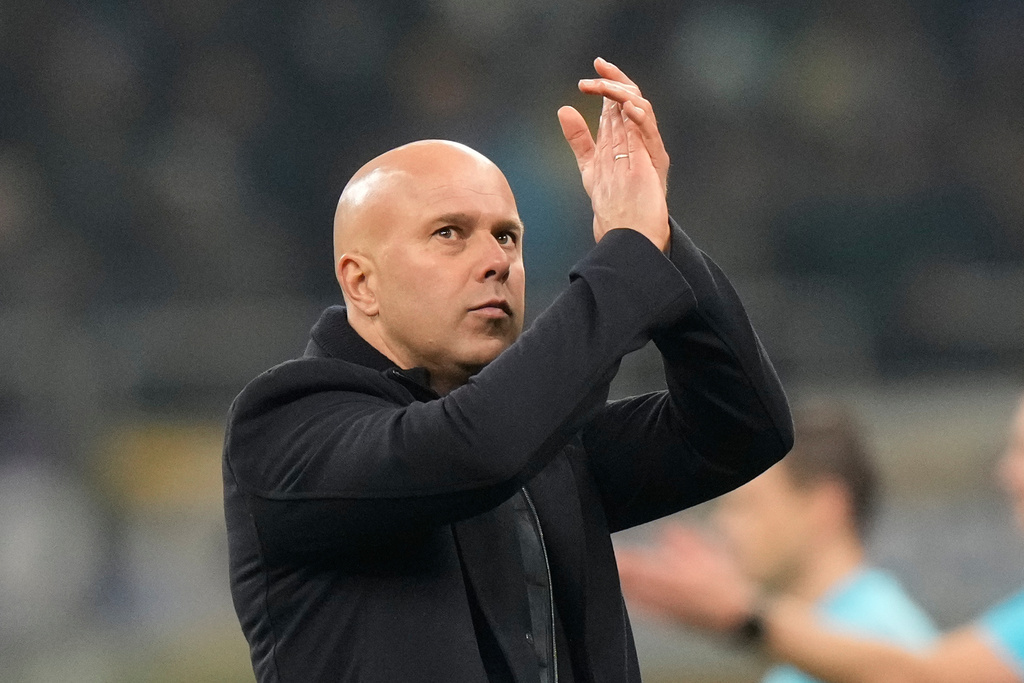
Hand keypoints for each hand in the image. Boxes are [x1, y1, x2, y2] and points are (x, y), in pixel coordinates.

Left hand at [558, 57, 669, 251]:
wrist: (631, 234)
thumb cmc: (615, 204)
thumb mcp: (590, 166)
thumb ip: (580, 139)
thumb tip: (564, 109)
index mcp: (627, 139)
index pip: (619, 102)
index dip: (607, 83)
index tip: (594, 69)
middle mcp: (639, 140)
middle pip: (630, 99)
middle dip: (614, 81)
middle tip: (598, 67)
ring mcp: (647, 149)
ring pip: (640, 108)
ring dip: (622, 93)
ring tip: (604, 86)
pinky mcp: (651, 160)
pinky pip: (647, 131)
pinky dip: (638, 116)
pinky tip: (625, 107)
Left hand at [615, 524, 756, 633]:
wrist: (739, 618)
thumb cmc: (727, 585)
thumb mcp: (712, 559)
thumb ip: (689, 544)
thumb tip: (670, 528)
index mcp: (683, 578)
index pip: (649, 567)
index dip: (631, 560)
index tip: (615, 552)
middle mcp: (675, 595)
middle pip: (640, 583)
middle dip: (622, 573)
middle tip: (601, 561)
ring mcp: (672, 610)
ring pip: (642, 598)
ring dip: (626, 588)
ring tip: (605, 578)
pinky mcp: (673, 621)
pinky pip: (651, 613)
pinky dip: (637, 605)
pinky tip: (627, 600)